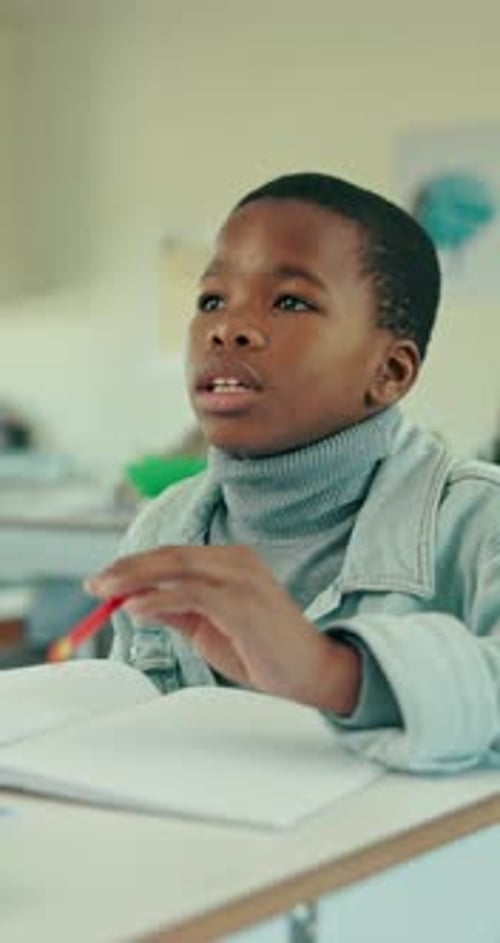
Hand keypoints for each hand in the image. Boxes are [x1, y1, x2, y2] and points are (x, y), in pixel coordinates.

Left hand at [85, 546, 360, 713]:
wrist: (310, 673)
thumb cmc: (264, 651)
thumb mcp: (209, 628)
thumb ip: (178, 611)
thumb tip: (137, 602)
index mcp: (232, 562)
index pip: (175, 555)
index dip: (135, 565)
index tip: (104, 579)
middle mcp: (237, 561)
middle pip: (171, 555)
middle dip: (128, 567)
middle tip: (95, 582)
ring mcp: (241, 578)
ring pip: (178, 567)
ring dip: (135, 579)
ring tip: (106, 592)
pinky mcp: (242, 602)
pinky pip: (191, 594)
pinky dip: (158, 598)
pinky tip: (135, 607)